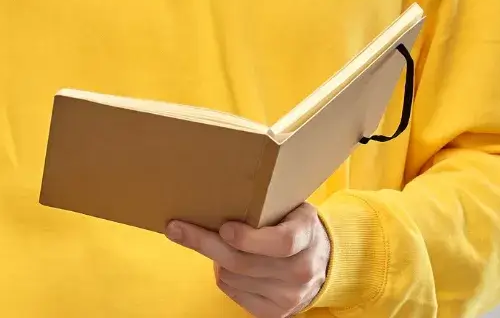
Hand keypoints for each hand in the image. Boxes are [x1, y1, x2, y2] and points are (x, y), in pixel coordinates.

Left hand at [166, 203, 330, 315]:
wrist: (322, 262)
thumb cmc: (295, 225)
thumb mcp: (290, 206)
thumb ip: (265, 205)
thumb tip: (216, 194)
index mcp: (306, 236)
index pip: (280, 242)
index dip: (249, 238)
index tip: (224, 227)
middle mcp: (300, 270)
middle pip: (244, 262)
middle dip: (206, 243)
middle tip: (177, 228)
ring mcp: (288, 296)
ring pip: (233, 276)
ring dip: (216, 259)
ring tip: (220, 243)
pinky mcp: (274, 313)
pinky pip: (233, 293)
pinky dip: (223, 276)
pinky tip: (227, 263)